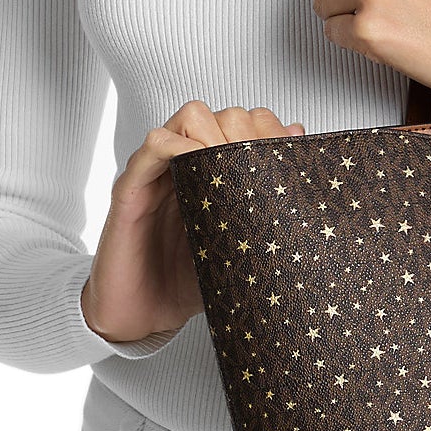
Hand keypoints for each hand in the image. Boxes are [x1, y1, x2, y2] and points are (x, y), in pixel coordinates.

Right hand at [80, 102, 306, 344]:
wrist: (141, 317)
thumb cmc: (185, 282)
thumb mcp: (238, 246)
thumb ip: (266, 211)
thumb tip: (298, 176)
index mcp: (212, 174)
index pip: (244, 122)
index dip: (267, 132)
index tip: (283, 162)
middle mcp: (186, 165)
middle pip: (223, 113)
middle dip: (247, 133)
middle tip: (258, 171)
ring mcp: (159, 172)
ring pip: (190, 118)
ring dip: (218, 135)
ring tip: (230, 173)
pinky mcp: (132, 188)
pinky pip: (152, 146)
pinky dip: (179, 147)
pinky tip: (199, 169)